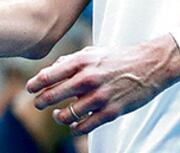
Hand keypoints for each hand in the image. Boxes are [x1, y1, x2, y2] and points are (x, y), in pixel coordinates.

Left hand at [25, 35, 179, 134]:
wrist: (149, 65)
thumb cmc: (118, 58)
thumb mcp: (92, 52)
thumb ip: (70, 61)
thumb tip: (51, 70)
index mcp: (80, 62)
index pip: (48, 75)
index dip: (35, 84)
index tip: (30, 89)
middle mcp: (87, 79)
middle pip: (53, 95)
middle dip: (41, 102)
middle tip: (38, 104)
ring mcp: (99, 96)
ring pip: (68, 114)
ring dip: (58, 116)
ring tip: (57, 115)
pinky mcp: (111, 111)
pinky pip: (86, 126)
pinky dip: (75, 128)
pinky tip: (73, 125)